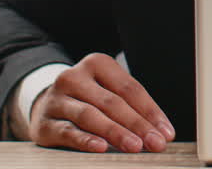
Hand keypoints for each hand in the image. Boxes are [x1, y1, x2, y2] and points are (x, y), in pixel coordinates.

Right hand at [29, 53, 175, 152]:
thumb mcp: (108, 93)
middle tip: (155, 143)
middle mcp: (74, 77)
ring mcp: (57, 99)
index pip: (130, 88)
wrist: (44, 108)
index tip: (166, 133)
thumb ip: (132, 108)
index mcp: (97, 64)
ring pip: (90, 115)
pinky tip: (101, 147)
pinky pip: (68, 131)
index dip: (151, 111)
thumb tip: (162, 132)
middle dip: (138, 124)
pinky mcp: (45, 122)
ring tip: (135, 146)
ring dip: (116, 132)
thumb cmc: (87, 100)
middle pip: (112, 102)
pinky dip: (86, 140)